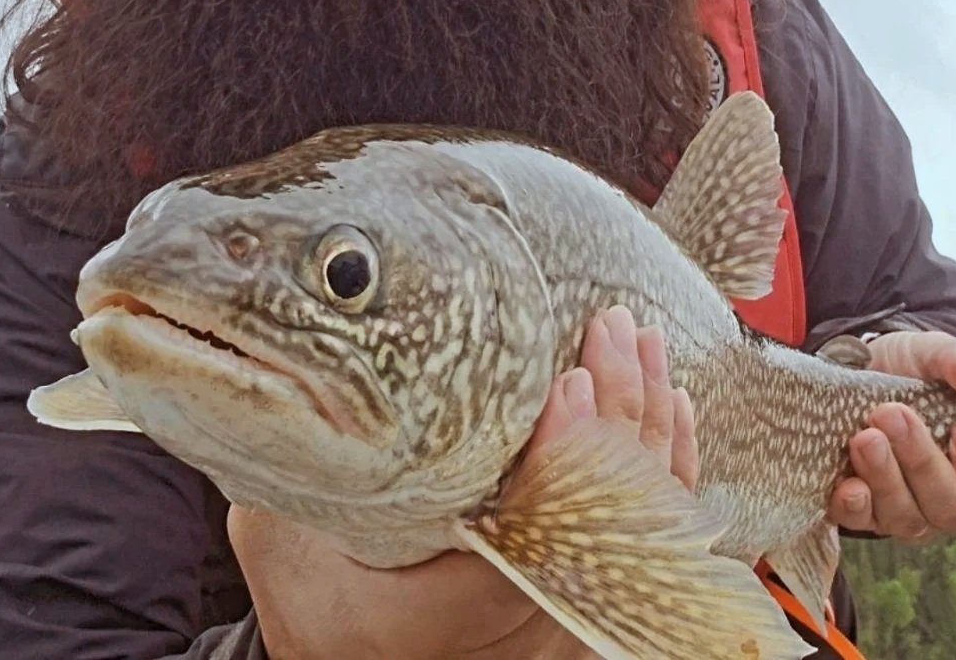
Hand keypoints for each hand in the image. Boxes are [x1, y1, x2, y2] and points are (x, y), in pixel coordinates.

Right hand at [229, 306, 695, 659]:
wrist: (351, 657)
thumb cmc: (314, 601)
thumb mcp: (283, 541)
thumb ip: (300, 472)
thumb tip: (310, 374)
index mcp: (454, 607)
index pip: (537, 535)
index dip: (565, 456)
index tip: (569, 382)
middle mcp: (527, 618)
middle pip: (604, 516)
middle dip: (616, 411)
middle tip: (611, 329)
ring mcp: (564, 609)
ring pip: (640, 519)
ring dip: (646, 422)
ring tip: (641, 341)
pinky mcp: (579, 593)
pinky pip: (651, 531)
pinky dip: (667, 462)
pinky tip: (672, 400)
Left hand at [826, 330, 955, 549]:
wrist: (860, 366)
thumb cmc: (915, 370)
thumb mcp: (938, 355)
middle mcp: (953, 507)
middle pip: (952, 512)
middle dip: (923, 463)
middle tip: (895, 415)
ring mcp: (907, 512)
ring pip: (907, 519)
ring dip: (886, 478)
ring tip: (866, 437)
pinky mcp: (863, 508)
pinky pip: (861, 523)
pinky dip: (855, 507)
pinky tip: (849, 485)